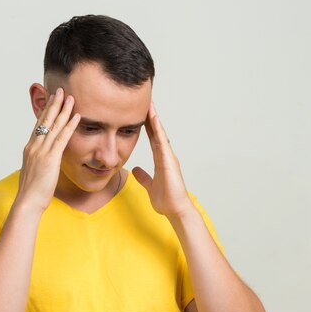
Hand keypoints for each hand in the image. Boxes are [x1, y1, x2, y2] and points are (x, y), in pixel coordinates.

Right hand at [16, 88, 80, 213]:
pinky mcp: (50, 158)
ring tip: (70, 97)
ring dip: (63, 110)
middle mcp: (34, 146)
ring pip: (54, 126)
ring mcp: (41, 151)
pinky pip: (62, 138)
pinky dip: (70, 125)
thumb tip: (43, 159)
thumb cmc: (32, 191)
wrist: (28, 202)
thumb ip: (38, 161)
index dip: (46, 111)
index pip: (39, 125)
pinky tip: (76, 116)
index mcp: (30, 148)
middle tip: (60, 90)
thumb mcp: (34, 171)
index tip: (51, 99)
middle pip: (45, 120)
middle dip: (53, 104)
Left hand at [133, 103, 193, 217]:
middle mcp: (165, 156)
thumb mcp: (150, 186)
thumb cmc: (167, 200)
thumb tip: (135, 170)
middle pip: (157, 132)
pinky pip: (162, 142)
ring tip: (149, 104)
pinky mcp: (169, 161)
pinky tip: (154, 119)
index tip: (140, 113)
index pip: (152, 139)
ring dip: (155, 119)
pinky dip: (158, 130)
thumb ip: (143, 177)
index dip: (147, 126)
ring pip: (160, 134)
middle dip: (150, 117)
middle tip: (145, 101)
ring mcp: (168, 157)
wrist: (176, 210)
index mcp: (160, 160)